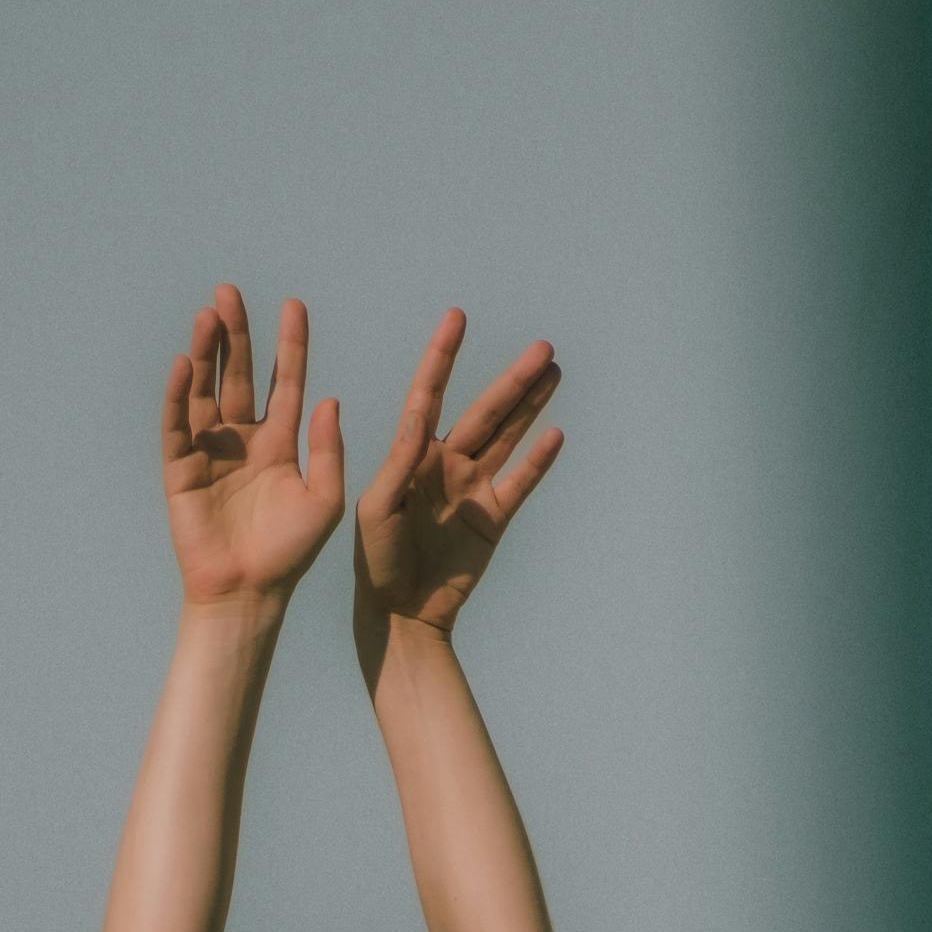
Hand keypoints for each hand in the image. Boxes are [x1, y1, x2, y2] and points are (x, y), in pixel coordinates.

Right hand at [161, 286, 344, 614]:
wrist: (248, 593)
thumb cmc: (289, 554)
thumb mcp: (325, 500)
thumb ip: (328, 450)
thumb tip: (328, 399)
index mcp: (280, 444)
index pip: (285, 382)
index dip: (289, 345)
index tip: (294, 306)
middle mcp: (243, 440)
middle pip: (238, 375)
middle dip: (235, 335)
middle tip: (230, 293)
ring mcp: (209, 452)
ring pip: (205, 391)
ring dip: (205, 353)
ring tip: (208, 315)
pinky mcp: (181, 469)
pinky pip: (177, 425)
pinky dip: (178, 395)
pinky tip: (184, 364)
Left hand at [353, 310, 562, 635]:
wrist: (400, 614)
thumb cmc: (376, 562)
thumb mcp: (378, 508)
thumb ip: (401, 463)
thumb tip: (418, 418)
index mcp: (411, 456)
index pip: (429, 394)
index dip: (442, 356)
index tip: (456, 318)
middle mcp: (445, 465)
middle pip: (485, 412)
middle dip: (513, 380)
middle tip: (542, 347)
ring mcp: (472, 490)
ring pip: (508, 437)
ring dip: (531, 406)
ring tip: (553, 371)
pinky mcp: (493, 520)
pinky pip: (520, 483)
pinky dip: (538, 461)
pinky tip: (555, 434)